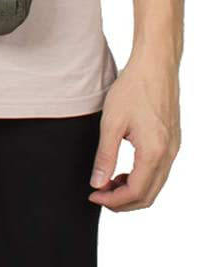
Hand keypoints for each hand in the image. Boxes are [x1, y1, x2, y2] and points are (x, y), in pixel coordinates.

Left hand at [89, 52, 180, 210]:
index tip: (93, 195)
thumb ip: (105, 156)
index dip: (112, 200)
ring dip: (132, 190)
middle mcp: (169, 154)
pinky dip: (142, 178)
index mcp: (154, 152)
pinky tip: (124, 169)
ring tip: (108, 181)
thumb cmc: (133, 88)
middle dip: (122, 201)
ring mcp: (174, 148)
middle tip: (99, 194)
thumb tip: (97, 184)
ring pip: (155, 185)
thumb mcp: (111, 122)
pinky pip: (160, 171)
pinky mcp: (173, 141)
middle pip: (148, 196)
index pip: (135, 193)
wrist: (155, 65)